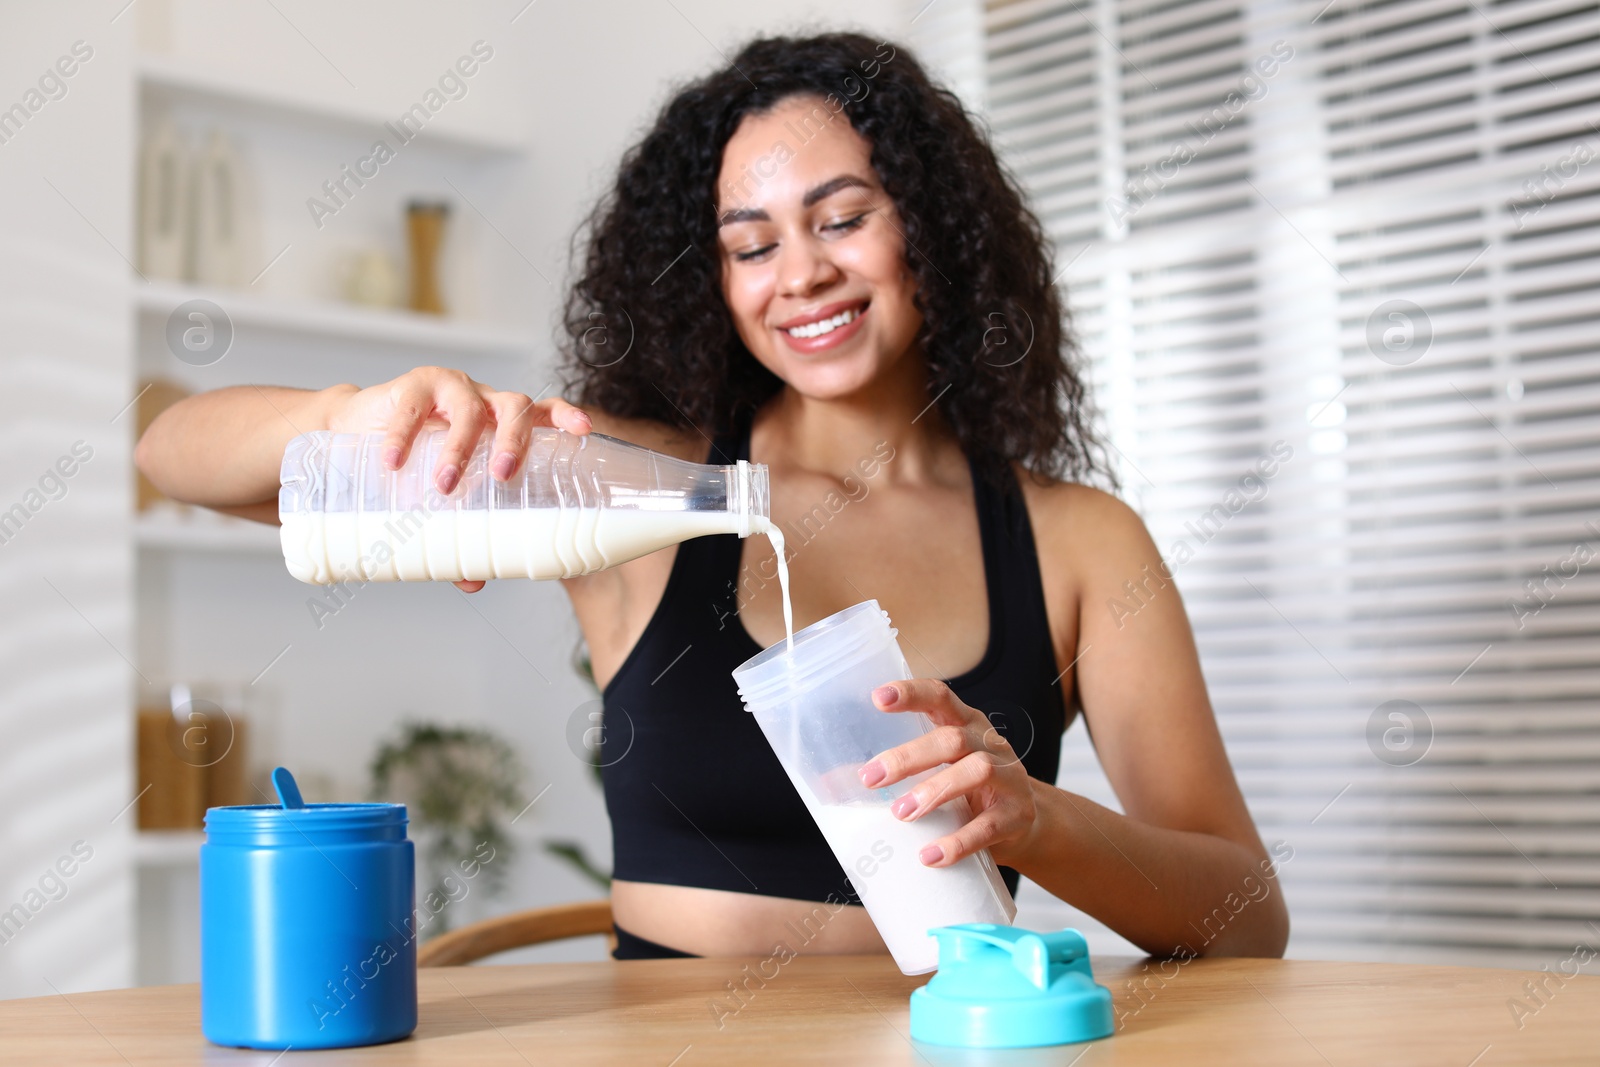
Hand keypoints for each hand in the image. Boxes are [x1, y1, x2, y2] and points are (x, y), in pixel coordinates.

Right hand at [327, 366, 591, 590]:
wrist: (356, 429)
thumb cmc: (417, 463)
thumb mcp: (443, 497)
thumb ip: (463, 533)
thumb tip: (474, 582)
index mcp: (503, 424)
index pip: (545, 413)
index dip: (566, 417)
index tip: (583, 431)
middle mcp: (486, 402)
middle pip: (515, 409)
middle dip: (514, 441)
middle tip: (502, 475)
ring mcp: (452, 389)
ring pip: (469, 409)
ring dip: (459, 447)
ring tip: (445, 484)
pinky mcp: (413, 385)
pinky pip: (414, 408)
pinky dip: (404, 436)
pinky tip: (394, 462)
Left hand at [857, 679, 1039, 868]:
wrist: (1029, 823)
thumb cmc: (969, 791)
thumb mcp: (939, 770)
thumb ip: (896, 772)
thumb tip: (828, 785)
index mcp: (965, 724)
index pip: (940, 696)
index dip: (911, 694)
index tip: (878, 697)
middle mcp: (989, 744)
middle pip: (951, 738)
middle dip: (908, 757)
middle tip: (870, 777)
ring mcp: (1008, 778)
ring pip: (975, 771)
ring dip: (934, 791)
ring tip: (901, 814)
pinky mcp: (1016, 816)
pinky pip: (989, 827)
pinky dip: (958, 842)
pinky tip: (930, 856)